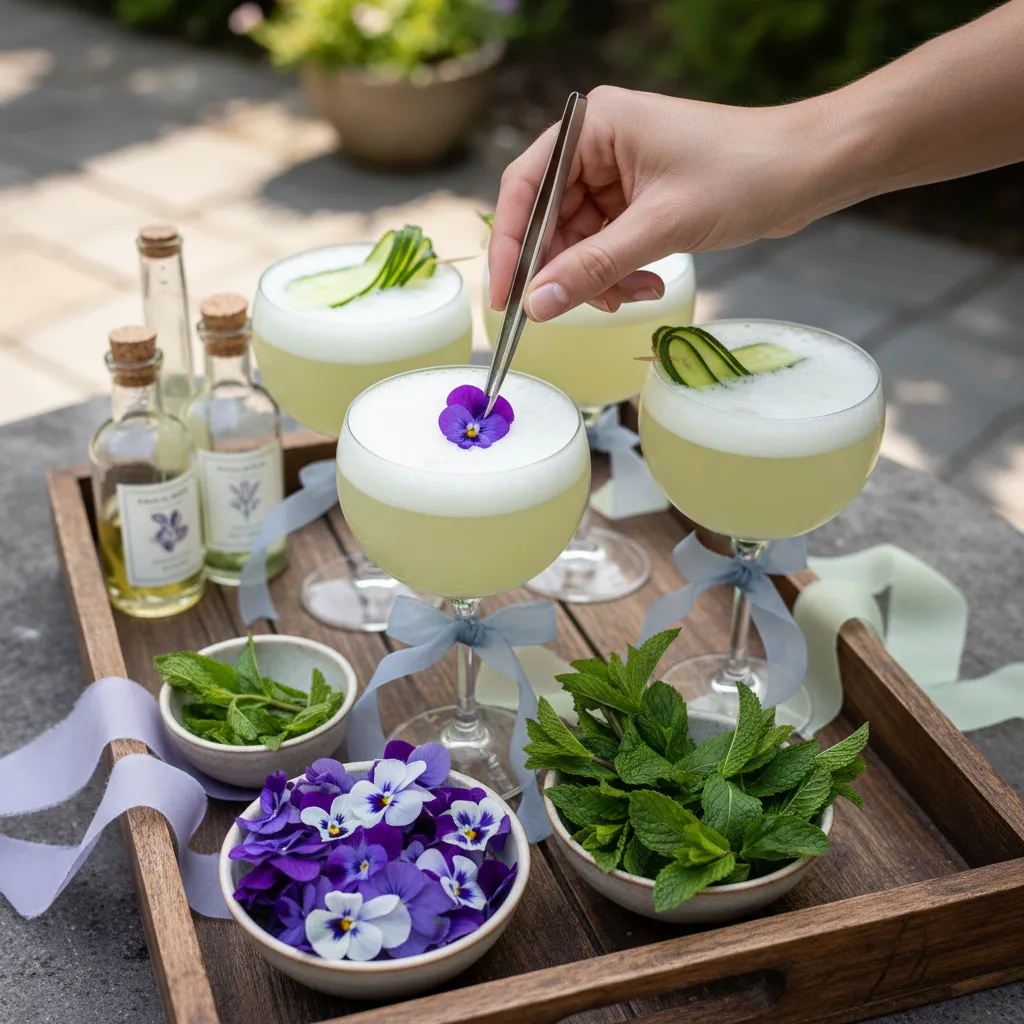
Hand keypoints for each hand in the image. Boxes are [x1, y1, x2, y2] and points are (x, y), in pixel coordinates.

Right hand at [488, 86, 826, 321]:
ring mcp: (619, 172)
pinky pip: (607, 245)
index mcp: (593, 126)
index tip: (506, 297)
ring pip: (579, 241)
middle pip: (550, 220)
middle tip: (571, 309)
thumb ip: (592, 269)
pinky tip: (647, 285)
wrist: (809, 170)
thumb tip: (536, 306)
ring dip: (599, 277)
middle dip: (565, 269)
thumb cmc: (743, 175)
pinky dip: (619, 273)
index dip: (511, 246)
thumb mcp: (660, 228)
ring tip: (633, 295)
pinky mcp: (639, 198)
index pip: (527, 188)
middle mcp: (598, 144)